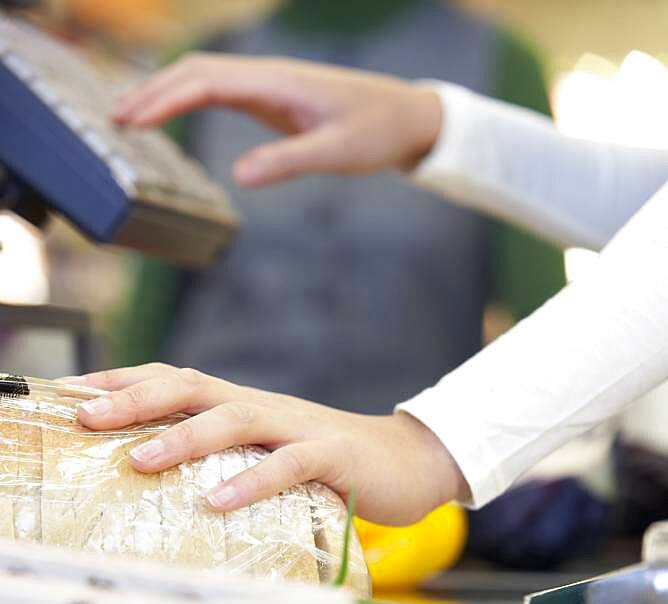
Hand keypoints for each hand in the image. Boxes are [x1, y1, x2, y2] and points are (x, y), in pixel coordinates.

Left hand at [72, 365, 466, 524]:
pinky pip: (289, 464)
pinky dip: (251, 481)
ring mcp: (299, 427)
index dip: (123, 382)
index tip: (72, 395)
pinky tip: (219, 502)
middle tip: (85, 417)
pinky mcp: (333, 456)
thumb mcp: (270, 455)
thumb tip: (167, 483)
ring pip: (235, 418)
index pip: (175, 380)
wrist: (410, 460)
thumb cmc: (331, 465)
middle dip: (135, 399)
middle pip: (192, 386)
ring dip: (184, 437)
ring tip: (140, 460)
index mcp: (244, 406)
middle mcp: (264, 407)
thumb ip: (228, 459)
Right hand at [113, 55, 442, 186]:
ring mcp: (268, 84)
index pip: (207, 82)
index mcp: (278, 82)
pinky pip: (220, 89)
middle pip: (196, 71)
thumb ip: (288, 162)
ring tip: (129, 116)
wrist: (405, 115)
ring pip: (204, 76)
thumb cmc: (376, 132)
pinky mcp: (272, 97)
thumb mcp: (336, 153)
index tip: (134, 121)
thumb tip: (238, 177)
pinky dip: (188, 98)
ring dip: (165, 92)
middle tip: (114, 120)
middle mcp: (267, 75)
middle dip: (153, 92)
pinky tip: (172, 114)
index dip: (166, 100)